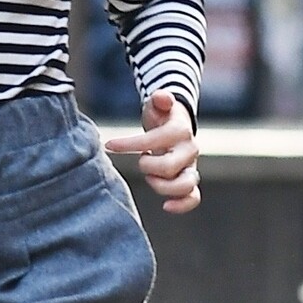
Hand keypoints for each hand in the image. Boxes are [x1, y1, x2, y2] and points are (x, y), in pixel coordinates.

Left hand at [105, 90, 199, 213]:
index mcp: (180, 130)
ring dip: (161, 186)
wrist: (175, 126)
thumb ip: (160, 99)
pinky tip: (166, 206)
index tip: (109, 145)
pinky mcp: (190, 181)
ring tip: (150, 177)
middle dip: (147, 166)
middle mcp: (189, 150)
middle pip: (169, 167)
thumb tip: (161, 97)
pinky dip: (182, 205)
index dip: (129, 144)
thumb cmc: (162, 115)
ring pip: (185, 185)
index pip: (155, 140)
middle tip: (141, 159)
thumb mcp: (158, 104)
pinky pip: (193, 197)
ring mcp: (191, 167)